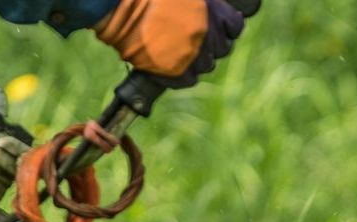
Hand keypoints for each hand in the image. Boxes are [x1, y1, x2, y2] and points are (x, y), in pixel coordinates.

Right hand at [95, 0, 245, 88]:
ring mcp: (191, 56)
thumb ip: (201, 3)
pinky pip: (190, 79)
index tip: (221, 23)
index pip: (234, 26)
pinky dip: (185, 73)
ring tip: (184, 47)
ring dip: (199, 58)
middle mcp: (206, 37)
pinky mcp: (175, 72)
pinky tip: (176, 61)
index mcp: (212, 14)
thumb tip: (207, 9)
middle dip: (214, 42)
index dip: (228, 24)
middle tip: (197, 35)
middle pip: (223, 48)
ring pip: (207, 65)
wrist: (122, 9)